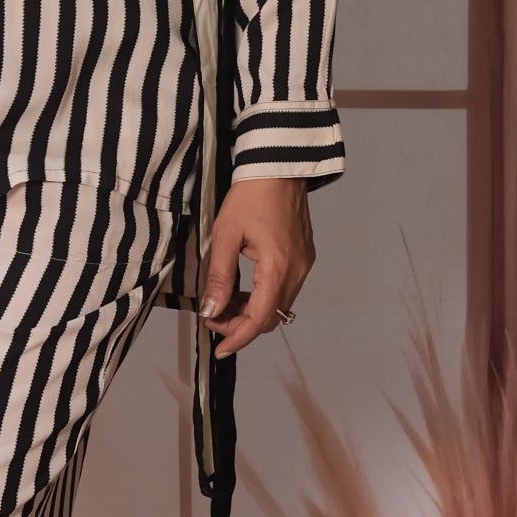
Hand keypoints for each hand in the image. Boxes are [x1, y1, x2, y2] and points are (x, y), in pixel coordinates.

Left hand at [199, 177, 313, 359]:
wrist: (278, 166)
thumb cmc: (249, 197)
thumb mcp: (225, 235)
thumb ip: (219, 276)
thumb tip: (211, 310)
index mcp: (278, 268)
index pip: (259, 319)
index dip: (238, 338)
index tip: (219, 349)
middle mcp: (297, 272)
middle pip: (271, 317)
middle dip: (241, 326)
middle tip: (214, 320)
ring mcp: (304, 265)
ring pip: (279, 305)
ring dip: (252, 312)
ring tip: (224, 305)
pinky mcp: (304, 257)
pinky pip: (285, 289)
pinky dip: (264, 298)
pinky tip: (243, 290)